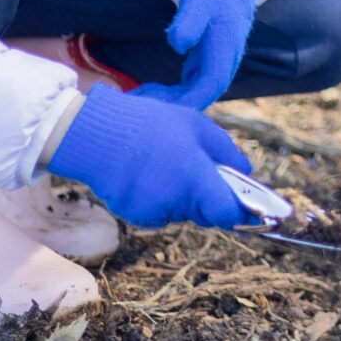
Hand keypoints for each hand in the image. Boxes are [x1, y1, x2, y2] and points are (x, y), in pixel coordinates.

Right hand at [44, 85, 253, 228]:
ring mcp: (152, 212)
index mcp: (196, 180)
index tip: (244, 206)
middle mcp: (176, 203)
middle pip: (205, 213)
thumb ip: (224, 151)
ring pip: (181, 212)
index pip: (227, 214)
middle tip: (194, 167)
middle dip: (207, 197)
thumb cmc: (150, 124)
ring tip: (164, 164)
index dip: (238, 211)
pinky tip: (146, 174)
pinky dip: (159, 198)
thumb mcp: (196, 125)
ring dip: (181, 197)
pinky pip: (158, 212)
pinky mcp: (133, 216)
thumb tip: (245, 170)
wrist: (95, 135)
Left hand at [135, 0, 262, 108]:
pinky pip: (190, 85)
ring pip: (195, 91)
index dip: (193, 99)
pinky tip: (148, 89)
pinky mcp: (205, 62)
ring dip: (170, 99)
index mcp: (226, 46)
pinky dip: (171, 91)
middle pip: (203, 92)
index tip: (168, 109)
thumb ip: (189, 22)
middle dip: (174, 103)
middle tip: (142, 103)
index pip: (213, 82)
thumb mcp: (200, 0)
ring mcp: (215, 62)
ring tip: (139, 97)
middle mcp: (225, 60)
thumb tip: (178, 45)